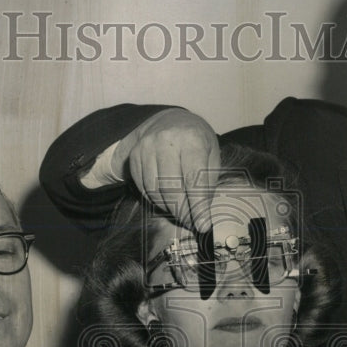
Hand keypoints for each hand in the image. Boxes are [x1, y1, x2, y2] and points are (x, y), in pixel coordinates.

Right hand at [113, 108, 219, 230]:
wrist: (170, 121)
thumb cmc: (196, 141)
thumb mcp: (211, 156)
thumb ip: (207, 183)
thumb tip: (202, 216)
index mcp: (192, 139)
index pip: (194, 179)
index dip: (198, 206)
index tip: (203, 225)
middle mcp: (166, 140)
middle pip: (172, 188)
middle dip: (183, 211)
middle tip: (191, 221)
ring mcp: (146, 147)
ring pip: (155, 190)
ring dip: (169, 208)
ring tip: (180, 210)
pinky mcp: (134, 155)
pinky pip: (143, 187)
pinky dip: (156, 200)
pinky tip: (166, 200)